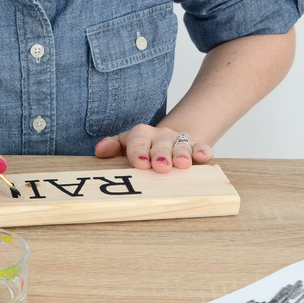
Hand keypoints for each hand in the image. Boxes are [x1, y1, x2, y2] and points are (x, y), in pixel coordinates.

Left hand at [94, 124, 212, 172]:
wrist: (167, 141)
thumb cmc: (142, 149)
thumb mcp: (125, 146)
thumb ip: (112, 147)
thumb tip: (99, 151)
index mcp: (140, 135)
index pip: (137, 142)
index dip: (138, 153)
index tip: (140, 164)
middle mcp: (160, 136)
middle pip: (160, 144)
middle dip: (160, 155)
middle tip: (160, 166)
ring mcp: (178, 141)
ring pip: (181, 146)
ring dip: (181, 154)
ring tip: (181, 164)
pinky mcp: (196, 146)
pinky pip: (200, 147)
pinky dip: (202, 151)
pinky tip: (203, 157)